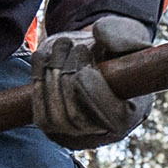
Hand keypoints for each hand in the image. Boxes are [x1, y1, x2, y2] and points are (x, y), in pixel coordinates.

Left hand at [31, 15, 153, 148]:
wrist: (96, 54)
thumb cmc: (118, 48)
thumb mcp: (130, 35)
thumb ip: (123, 34)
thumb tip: (99, 34)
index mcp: (130, 113)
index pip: (110, 117)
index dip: (94, 95)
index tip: (85, 70)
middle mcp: (102, 131)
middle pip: (75, 117)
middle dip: (69, 77)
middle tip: (77, 47)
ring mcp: (74, 133)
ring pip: (53, 118)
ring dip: (52, 75)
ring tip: (64, 45)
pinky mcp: (52, 125)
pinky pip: (39, 113)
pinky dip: (37, 81)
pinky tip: (45, 57)